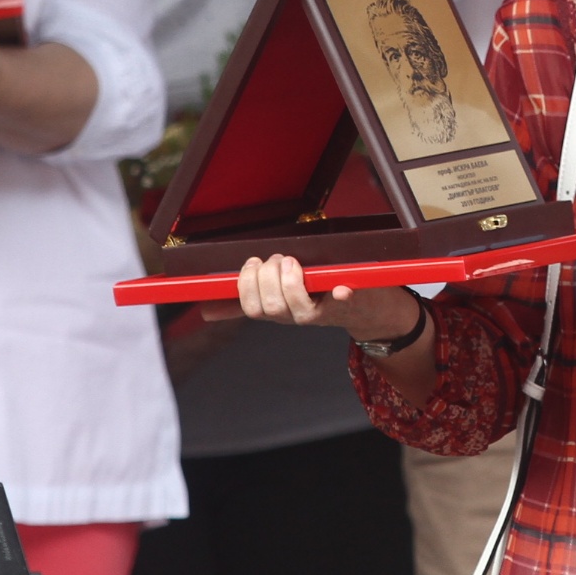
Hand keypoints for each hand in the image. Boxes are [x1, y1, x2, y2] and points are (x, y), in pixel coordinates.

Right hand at [236, 255, 421, 340]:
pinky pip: (342, 303)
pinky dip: (340, 295)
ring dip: (290, 280)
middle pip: (268, 307)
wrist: (368, 307)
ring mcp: (322, 313)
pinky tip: (341, 289)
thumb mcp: (283, 297)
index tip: (251, 264)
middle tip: (279, 258)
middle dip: (267, 276)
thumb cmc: (322, 293)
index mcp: (279, 310)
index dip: (246, 287)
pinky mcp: (348, 304)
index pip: (250, 308)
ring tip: (294, 261)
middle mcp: (296, 316)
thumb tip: (207, 310)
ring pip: (295, 307)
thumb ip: (250, 299)